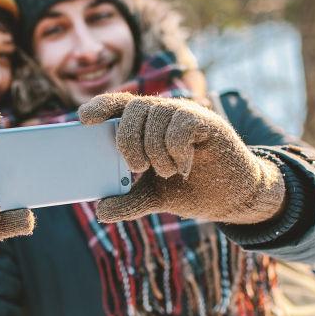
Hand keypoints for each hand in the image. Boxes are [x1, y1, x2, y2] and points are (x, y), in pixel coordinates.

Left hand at [78, 92, 285, 223]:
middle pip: (134, 108)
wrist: (232, 197)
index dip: (101, 106)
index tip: (82, 119)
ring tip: (168, 172)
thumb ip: (127, 201)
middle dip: (128, 141)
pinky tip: (185, 167)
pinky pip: (181, 125)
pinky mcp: (208, 123)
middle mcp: (165, 113)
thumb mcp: (153, 197)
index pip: (120, 104)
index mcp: (148, 125)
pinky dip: (177, 151)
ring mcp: (187, 115)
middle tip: (138, 168)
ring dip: (156, 152)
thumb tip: (100, 211)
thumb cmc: (191, 188)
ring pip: (156, 116)